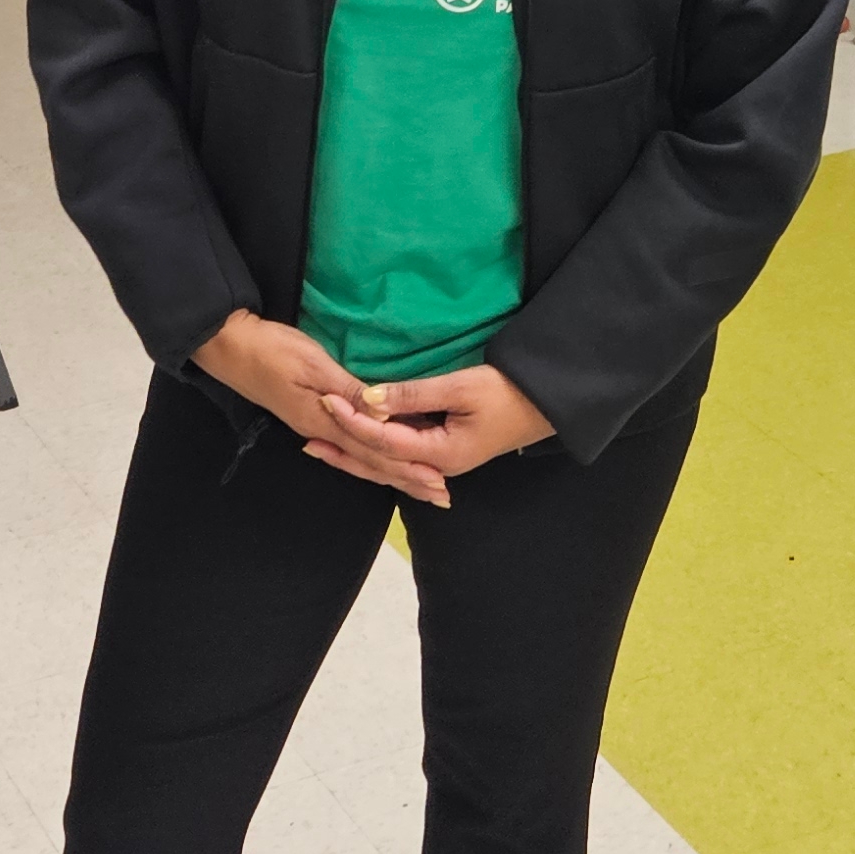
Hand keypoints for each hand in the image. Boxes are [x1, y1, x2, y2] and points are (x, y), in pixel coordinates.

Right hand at [194, 309, 448, 506]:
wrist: (229, 345)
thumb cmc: (272, 349)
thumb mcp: (313, 365)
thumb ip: (347, 391)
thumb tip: (383, 414)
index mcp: (325, 421)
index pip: (375, 451)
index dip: (408, 466)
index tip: (438, 481)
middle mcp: (322, 431)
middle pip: (371, 461)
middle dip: (406, 478)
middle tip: (440, 497)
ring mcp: (313, 425)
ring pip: (359, 457)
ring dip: (390, 471)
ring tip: (417, 484)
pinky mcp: (308, 414)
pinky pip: (347, 445)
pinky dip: (368, 456)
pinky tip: (374, 459)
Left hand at [320, 365, 553, 488]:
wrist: (547, 404)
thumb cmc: (508, 392)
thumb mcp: (461, 388)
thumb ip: (414, 394)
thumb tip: (369, 398)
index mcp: (440, 454)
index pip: (384, 440)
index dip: (353, 421)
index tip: (326, 401)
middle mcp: (437, 465)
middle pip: (380, 462)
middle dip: (344, 450)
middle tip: (307, 438)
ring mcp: (441, 461)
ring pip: (388, 462)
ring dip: (355, 454)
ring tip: (322, 446)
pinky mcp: (445, 451)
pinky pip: (401, 455)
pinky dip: (376, 451)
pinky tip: (359, 449)